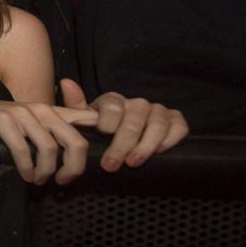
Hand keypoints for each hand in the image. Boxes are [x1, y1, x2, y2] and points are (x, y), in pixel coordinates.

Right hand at [0, 98, 98, 184]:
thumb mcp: (27, 129)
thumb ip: (53, 134)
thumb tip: (80, 149)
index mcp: (51, 111)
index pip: (87, 121)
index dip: (99, 143)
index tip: (94, 165)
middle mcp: (40, 108)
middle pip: (76, 142)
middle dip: (73, 169)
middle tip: (61, 182)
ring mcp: (21, 112)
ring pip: (50, 149)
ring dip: (45, 172)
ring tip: (37, 181)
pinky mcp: (2, 118)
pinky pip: (22, 148)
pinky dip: (26, 167)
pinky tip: (24, 175)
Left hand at [60, 79, 188, 171]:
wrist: (126, 148)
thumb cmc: (102, 138)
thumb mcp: (86, 125)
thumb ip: (76, 108)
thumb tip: (66, 83)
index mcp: (114, 102)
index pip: (114, 105)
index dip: (109, 121)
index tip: (103, 135)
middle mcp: (137, 104)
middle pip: (135, 117)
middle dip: (123, 142)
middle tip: (112, 163)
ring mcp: (158, 112)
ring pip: (157, 122)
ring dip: (146, 144)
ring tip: (133, 162)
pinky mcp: (175, 122)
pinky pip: (179, 126)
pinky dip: (171, 139)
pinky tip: (159, 153)